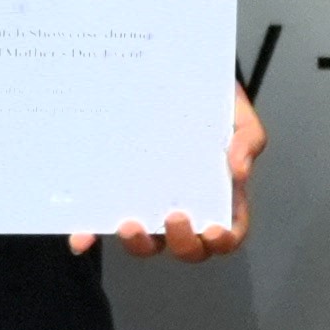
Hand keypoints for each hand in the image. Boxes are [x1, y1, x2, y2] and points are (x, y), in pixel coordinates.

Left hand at [91, 86, 261, 262]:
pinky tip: (81, 239)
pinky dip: (91, 236)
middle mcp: (186, 208)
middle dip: (183, 242)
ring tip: (129, 224)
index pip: (229, 232)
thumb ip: (248, 140)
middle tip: (174, 216)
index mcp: (220, 196)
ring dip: (139, 244)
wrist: (177, 81)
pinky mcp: (118, 197)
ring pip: (147, 244)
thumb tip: (239, 171)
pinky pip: (102, 225)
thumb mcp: (240, 116)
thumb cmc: (213, 105)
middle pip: (189, 248)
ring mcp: (150, 205)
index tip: (214, 230)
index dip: (224, 241)